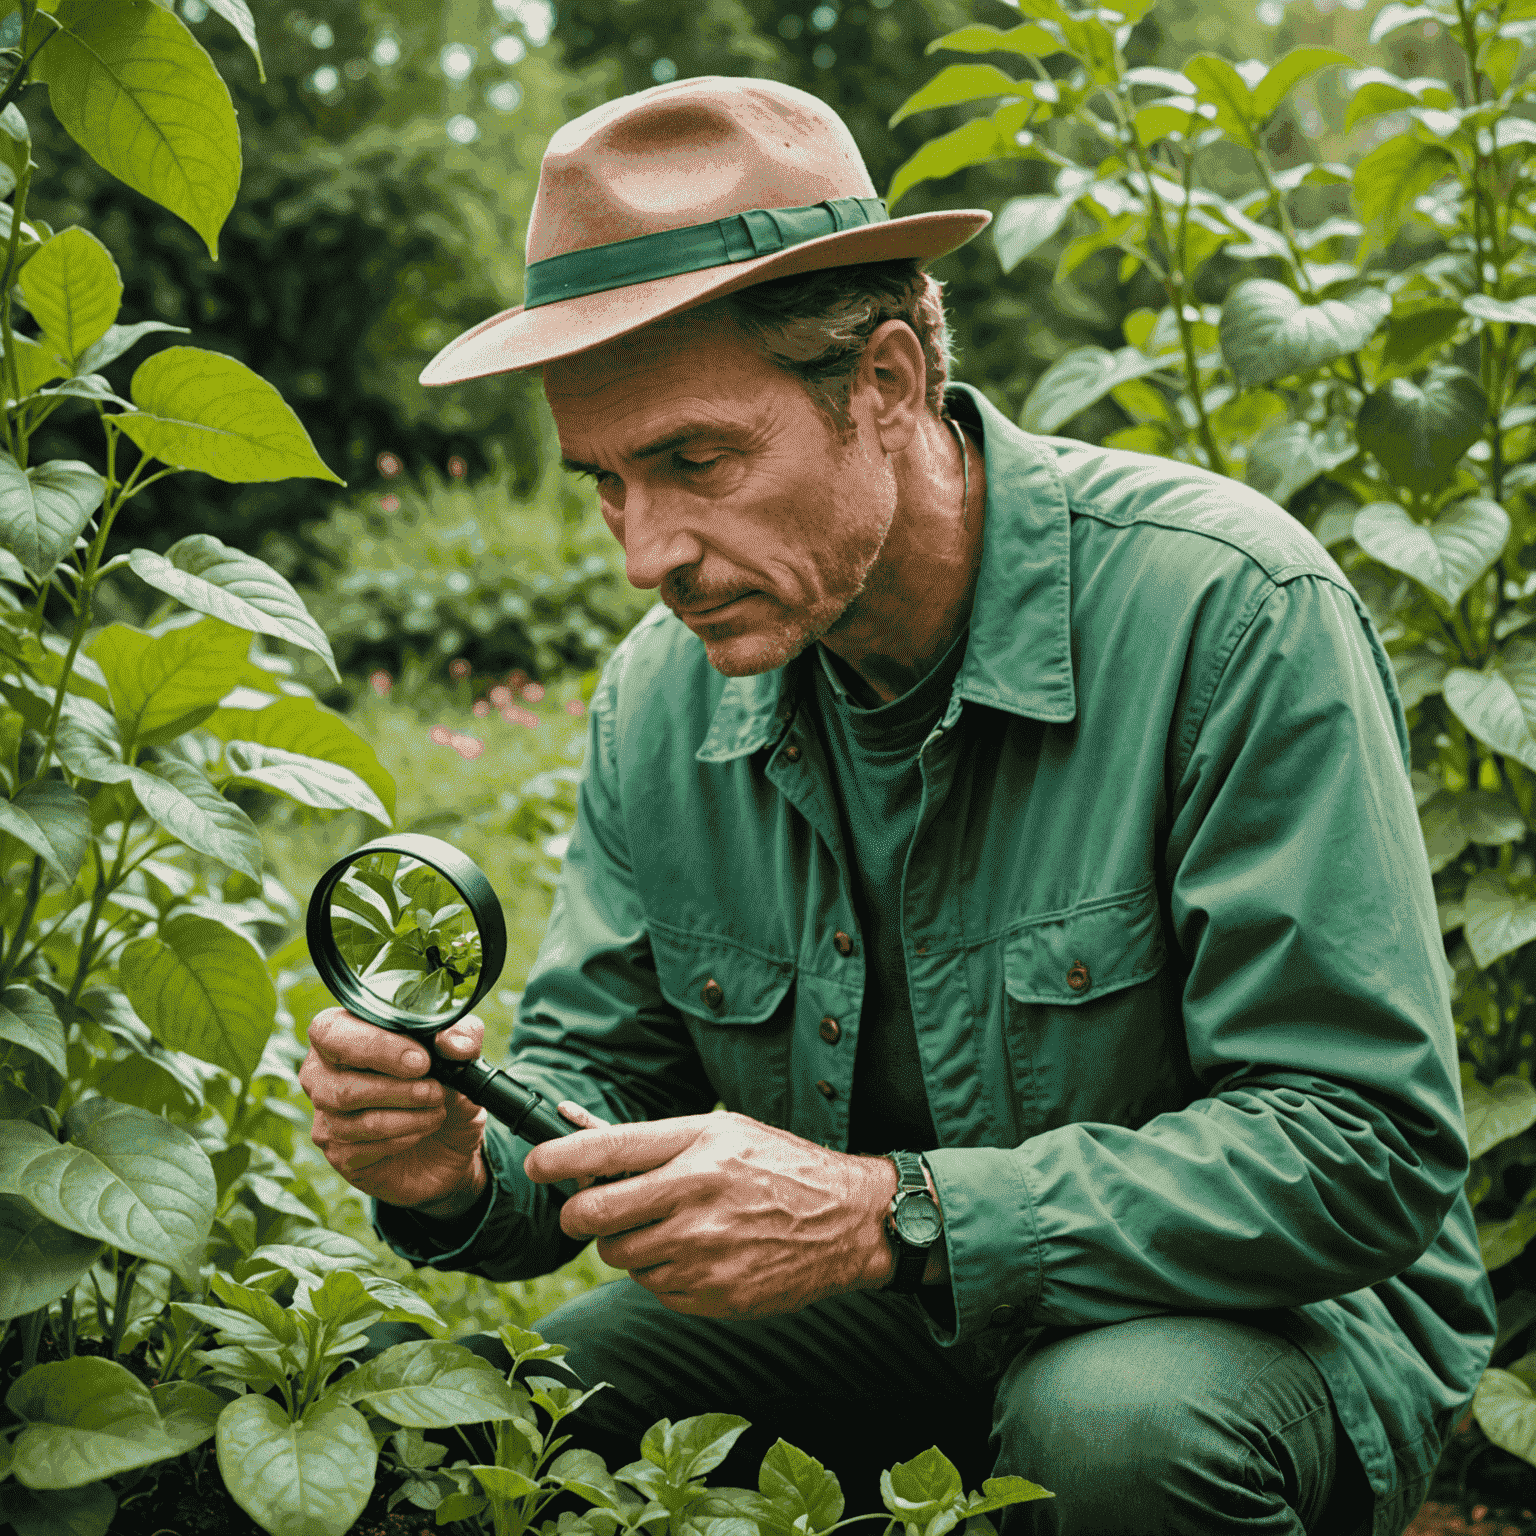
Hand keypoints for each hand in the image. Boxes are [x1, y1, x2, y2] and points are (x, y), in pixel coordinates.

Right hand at [300, 1007, 487, 1214]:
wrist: (452, 1142)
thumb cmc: (445, 1087)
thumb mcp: (462, 1057)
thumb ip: (462, 1039)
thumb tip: (453, 1044)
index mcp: (343, 1034)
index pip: (330, 1031)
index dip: (374, 1045)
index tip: (421, 1060)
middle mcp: (323, 1075)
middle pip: (339, 1083)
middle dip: (397, 1088)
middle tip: (436, 1090)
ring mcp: (327, 1118)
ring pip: (356, 1120)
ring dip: (408, 1116)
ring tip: (438, 1109)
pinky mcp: (339, 1154)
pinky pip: (363, 1148)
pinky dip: (403, 1138)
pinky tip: (422, 1130)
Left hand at [523, 1110, 898, 1317]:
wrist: (848, 1221)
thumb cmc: (777, 1165)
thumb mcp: (719, 1130)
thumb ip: (649, 1138)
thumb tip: (574, 1129)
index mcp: (696, 1148)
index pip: (601, 1151)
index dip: (553, 1158)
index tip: (535, 1163)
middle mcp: (694, 1198)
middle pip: (591, 1216)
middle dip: (579, 1213)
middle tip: (591, 1209)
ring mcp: (703, 1252)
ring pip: (618, 1257)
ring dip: (626, 1244)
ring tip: (665, 1226)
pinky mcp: (712, 1295)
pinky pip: (652, 1288)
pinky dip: (660, 1273)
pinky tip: (695, 1253)